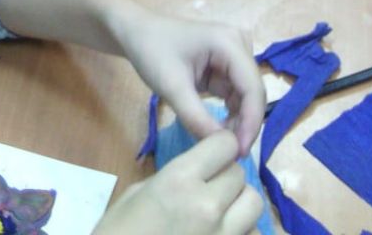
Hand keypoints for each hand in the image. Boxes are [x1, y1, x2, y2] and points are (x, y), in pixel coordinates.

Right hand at [92, 131, 262, 234]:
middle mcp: (208, 206)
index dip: (220, 147)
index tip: (212, 156)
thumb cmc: (116, 234)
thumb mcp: (136, 195)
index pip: (225, 145)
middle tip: (211, 189)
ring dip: (240, 207)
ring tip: (221, 216)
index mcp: (179, 180)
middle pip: (241, 176)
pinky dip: (244, 233)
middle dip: (228, 179)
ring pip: (255, 207)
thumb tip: (196, 174)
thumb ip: (173, 178)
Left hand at [111, 13, 264, 155]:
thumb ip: (197, 118)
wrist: (137, 33)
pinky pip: (235, 95)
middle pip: (253, 93)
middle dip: (244, 124)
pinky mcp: (226, 66)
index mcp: (229, 43)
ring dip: (236, 121)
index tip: (239, 153)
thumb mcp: (171, 87)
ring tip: (218, 143)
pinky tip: (215, 129)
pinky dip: (228, 114)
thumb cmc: (152, 52)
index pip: (253, 89)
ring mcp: (234, 55)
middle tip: (228, 154)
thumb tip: (223, 147)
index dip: (251, 123)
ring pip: (246, 97)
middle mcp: (239, 46)